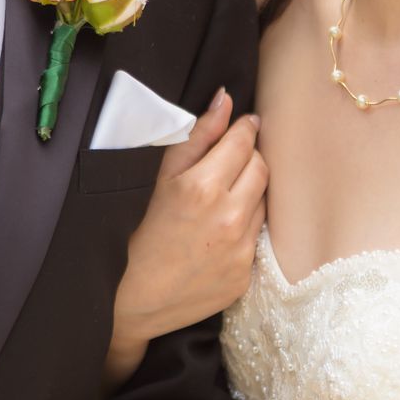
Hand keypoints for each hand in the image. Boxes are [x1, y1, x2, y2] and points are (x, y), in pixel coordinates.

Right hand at [104, 91, 267, 388]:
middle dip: (249, 158)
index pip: (243, 142)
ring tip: (221, 199)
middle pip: (261, 167)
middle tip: (230, 161)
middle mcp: (228, 217)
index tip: (244, 124)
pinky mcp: (247, 274)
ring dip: (249, 192)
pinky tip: (219, 232)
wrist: (135, 300)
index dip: (244, 129)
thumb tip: (225, 99)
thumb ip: (197, 136)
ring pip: (264, 200)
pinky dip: (245, 226)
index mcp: (202, 188)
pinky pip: (258, 236)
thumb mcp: (161, 179)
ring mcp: (241, 249)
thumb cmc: (140, 233)